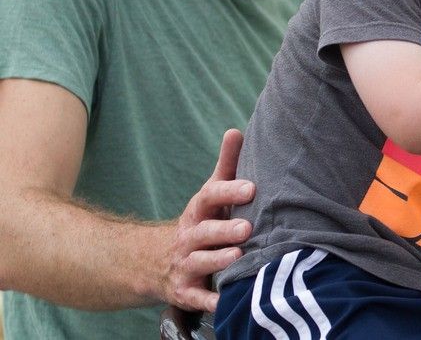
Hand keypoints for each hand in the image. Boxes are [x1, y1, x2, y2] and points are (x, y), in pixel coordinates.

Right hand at [162, 129, 254, 311]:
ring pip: (200, 263)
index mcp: (198, 211)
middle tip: (247, 227)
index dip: (229, 191)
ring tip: (239, 257)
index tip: (252, 187)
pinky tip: (225, 303)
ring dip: (218, 261)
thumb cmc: (201, 220)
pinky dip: (210, 301)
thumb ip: (226, 165)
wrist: (155, 262)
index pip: (210, 197)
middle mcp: (190, 237)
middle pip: (205, 232)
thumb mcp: (209, 194)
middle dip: (224, 230)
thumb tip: (237, 130)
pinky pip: (197, 298)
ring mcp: (185, 265)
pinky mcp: (185, 291)